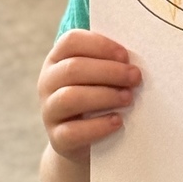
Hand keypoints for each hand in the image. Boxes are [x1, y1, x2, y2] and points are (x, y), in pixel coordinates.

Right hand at [38, 29, 141, 163]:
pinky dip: (98, 126)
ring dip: (104, 96)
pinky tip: (117, 121)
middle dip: (109, 71)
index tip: (125, 55)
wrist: (83, 140)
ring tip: (128, 98)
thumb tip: (133, 61)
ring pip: (70, 98)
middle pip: (73, 69)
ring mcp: (49, 111)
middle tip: (135, 77)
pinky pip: (73, 132)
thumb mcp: (100, 77)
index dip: (100, 45)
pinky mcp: (57, 138)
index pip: (71, 41)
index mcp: (57, 60)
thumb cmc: (98, 98)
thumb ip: (111, 63)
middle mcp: (47, 82)